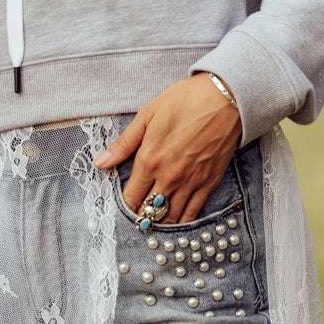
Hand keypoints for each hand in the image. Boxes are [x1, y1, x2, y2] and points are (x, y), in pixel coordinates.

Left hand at [92, 73, 241, 223]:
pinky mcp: (209, 185)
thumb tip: (99, 163)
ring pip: (171, 218)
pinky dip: (182, 223)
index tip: (120, 207)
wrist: (224, 99)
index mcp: (150, 160)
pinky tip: (175, 224)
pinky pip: (193, 214)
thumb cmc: (184, 101)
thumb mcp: (147, 115)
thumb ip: (124, 143)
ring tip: (152, 224)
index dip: (124, 206)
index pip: (131, 197)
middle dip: (140, 217)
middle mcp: (169, 177)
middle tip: (135, 219)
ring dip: (159, 224)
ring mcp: (190, 184)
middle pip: (149, 213)